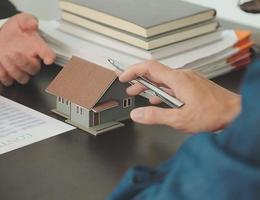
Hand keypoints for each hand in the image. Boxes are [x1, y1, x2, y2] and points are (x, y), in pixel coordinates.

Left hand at [0, 13, 55, 85]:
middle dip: (23, 63)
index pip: (48, 54)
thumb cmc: (14, 31)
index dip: (49, 57)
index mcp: (37, 48)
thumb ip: (28, 20)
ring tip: (4, 56)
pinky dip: (2, 73)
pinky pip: (8, 81)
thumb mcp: (20, 20)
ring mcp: (20, 69)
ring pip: (22, 78)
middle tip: (14, 52)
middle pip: (34, 70)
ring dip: (12, 69)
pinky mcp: (9, 75)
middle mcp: (31, 60)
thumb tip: (33, 23)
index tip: (48, 59)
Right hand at [118, 61, 240, 132]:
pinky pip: (173, 84)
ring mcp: (189, 80)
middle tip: (127, 87)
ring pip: (164, 79)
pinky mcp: (194, 85)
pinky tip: (158, 99)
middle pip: (155, 73)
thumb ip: (155, 116)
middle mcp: (183, 76)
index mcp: (178, 80)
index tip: (123, 76)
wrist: (236, 113)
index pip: (150, 67)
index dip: (133, 70)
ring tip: (139, 93)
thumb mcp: (179, 119)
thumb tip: (137, 114)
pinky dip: (161, 90)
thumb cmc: (213, 114)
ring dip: (150, 86)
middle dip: (139, 80)